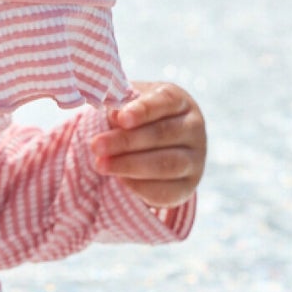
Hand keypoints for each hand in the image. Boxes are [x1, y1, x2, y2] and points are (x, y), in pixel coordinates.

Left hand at [90, 80, 206, 208]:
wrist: (156, 148)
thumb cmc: (137, 119)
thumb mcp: (129, 105)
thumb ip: (121, 106)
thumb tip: (114, 115)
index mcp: (180, 102)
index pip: (165, 101)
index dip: (143, 110)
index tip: (121, 118)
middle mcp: (193, 128)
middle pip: (162, 134)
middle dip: (126, 141)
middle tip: (96, 146)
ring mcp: (195, 159)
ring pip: (166, 164)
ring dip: (130, 165)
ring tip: (100, 165)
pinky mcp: (187, 186)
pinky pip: (165, 190)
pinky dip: (139, 186)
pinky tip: (118, 180)